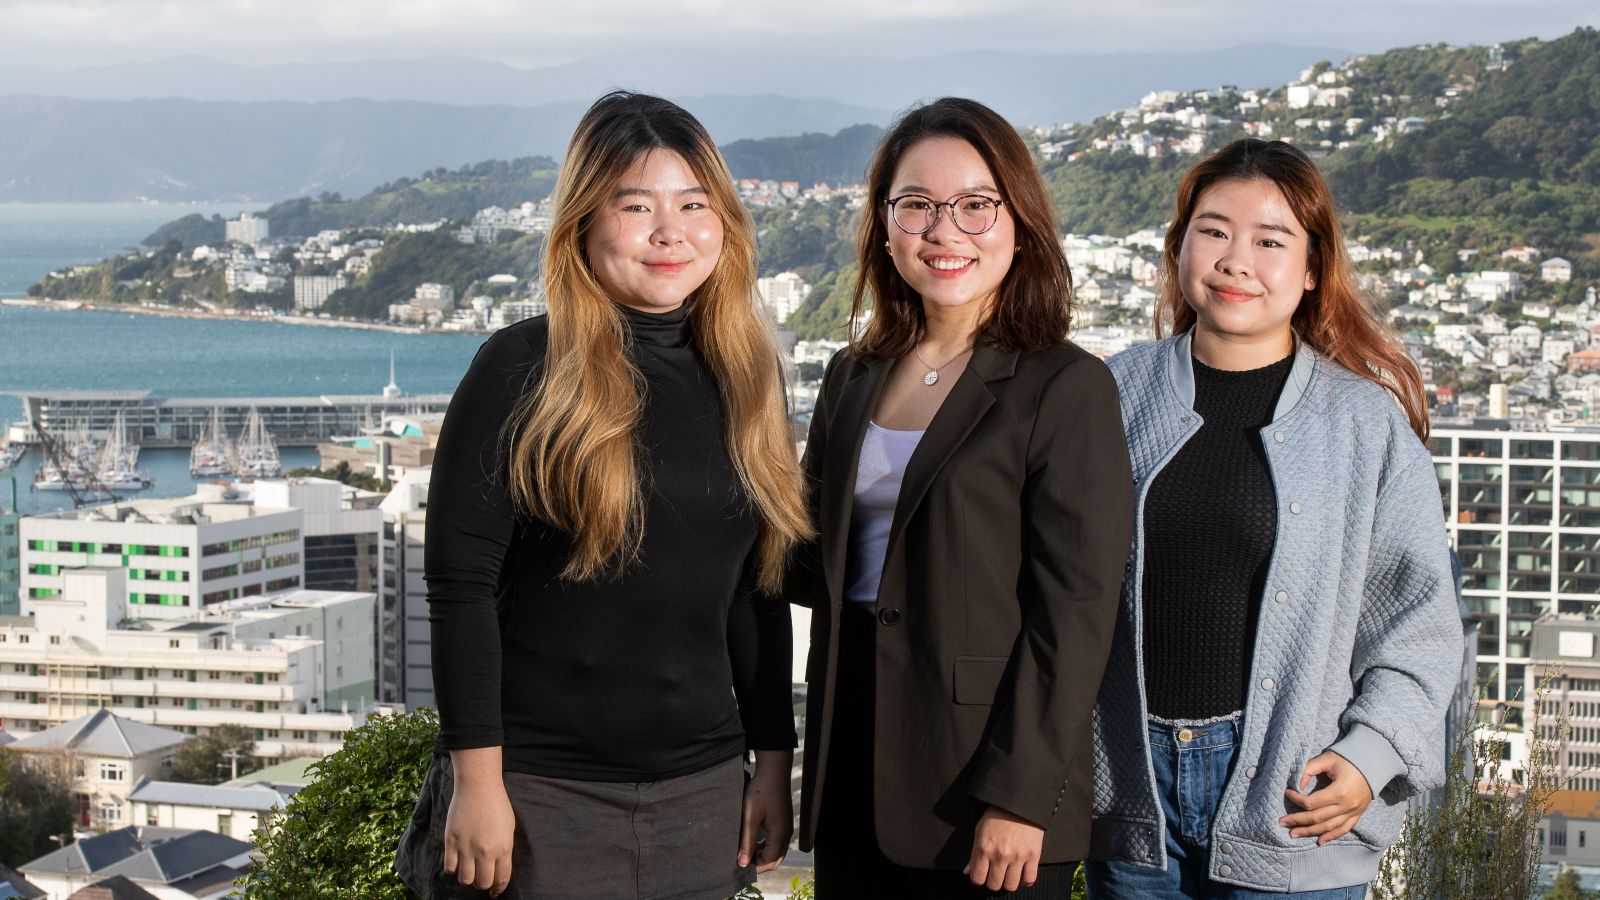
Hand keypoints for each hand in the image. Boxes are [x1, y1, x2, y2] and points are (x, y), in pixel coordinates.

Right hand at [444, 748, 515, 896]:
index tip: (495, 891)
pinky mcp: (451, 841)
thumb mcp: (509, 829)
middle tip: (481, 878)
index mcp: (503, 848)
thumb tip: (498, 869)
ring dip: (467, 877)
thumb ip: (504, 850)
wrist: (478, 786)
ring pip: (465, 879)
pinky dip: (453, 868)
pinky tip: (457, 861)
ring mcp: (466, 847)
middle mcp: (485, 851)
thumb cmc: (497, 805)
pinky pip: (449, 867)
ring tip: (469, 869)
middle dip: (483, 884)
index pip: (501, 879)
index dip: (498, 889)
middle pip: (482, 883)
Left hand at [738, 750, 793, 873]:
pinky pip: (775, 840)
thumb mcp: (750, 817)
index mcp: (780, 834)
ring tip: (744, 852)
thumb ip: (747, 841)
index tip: (739, 868)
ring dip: (761, 854)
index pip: (770, 861)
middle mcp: (786, 833)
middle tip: (741, 862)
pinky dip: (764, 845)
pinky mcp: (783, 820)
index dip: (755, 868)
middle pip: (775, 858)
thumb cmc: (761, 791)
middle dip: (759, 863)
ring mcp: (786, 826)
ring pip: (775, 850)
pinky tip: (751, 840)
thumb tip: (742, 863)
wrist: (773, 770)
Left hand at [964, 805, 1044, 891]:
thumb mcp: (980, 831)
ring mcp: (1018, 856)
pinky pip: (1029, 879)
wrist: (1020, 802)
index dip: (978, 880)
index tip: (982, 876)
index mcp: (984, 848)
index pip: (977, 878)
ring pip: (1011, 886)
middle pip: (994, 885)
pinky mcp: (1033, 855)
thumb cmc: (997, 815)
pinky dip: (1025, 881)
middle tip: (995, 875)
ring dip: (1008, 883)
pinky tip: (1021, 874)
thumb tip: (967, 872)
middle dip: (993, 882)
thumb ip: (973, 854)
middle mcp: (1000, 854)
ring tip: (1008, 875)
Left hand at [1281, 751, 1373, 844]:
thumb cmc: (1348, 760)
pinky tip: (1319, 841)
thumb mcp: (1327, 759)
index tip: (1287, 793)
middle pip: (1318, 818)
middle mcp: (1347, 805)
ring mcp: (1354, 812)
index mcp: (1339, 791)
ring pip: (1329, 827)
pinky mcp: (1358, 815)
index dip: (1296, 799)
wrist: (1374, 764)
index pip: (1312, 802)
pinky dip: (1331, 836)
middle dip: (1298, 821)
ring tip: (1294, 834)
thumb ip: (1309, 769)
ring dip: (1310, 832)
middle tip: (1282, 822)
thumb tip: (1297, 785)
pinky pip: (1344, 829)